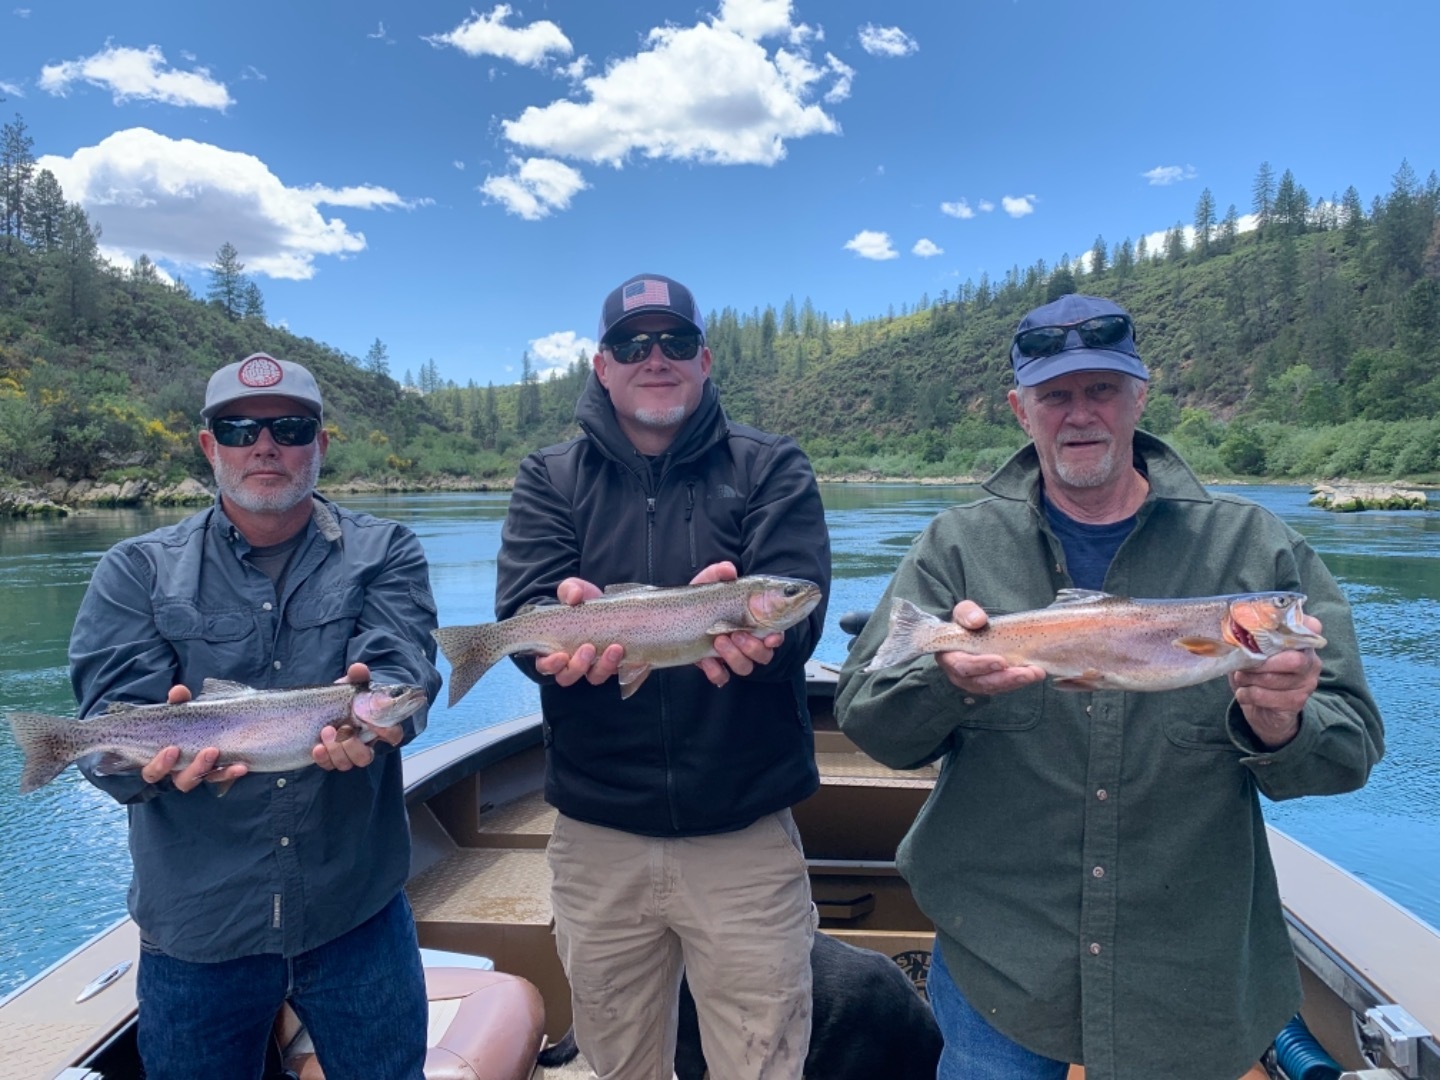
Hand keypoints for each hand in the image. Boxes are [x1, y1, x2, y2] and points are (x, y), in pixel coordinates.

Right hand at [142, 683, 248, 791]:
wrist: (207, 724)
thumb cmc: (183, 722)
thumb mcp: (180, 710)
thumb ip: (178, 702)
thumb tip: (178, 691)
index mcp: (162, 762)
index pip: (153, 772)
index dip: (159, 766)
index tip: (172, 749)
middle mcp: (180, 772)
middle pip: (182, 781)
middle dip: (195, 768)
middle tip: (210, 750)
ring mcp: (200, 774)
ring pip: (205, 780)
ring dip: (216, 771)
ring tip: (225, 754)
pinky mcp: (217, 774)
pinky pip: (223, 777)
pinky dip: (230, 772)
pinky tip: (241, 766)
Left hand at [314, 663, 399, 769]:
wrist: (325, 708)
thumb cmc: (345, 699)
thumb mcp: (350, 687)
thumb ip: (357, 677)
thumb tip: (358, 668)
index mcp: (377, 727)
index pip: (393, 735)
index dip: (386, 733)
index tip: (371, 723)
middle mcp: (364, 744)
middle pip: (365, 757)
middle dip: (351, 745)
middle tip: (340, 728)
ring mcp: (347, 753)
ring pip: (347, 763)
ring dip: (335, 749)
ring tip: (326, 730)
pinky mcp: (331, 759)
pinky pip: (329, 765)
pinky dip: (323, 758)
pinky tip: (316, 747)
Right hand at [534, 578, 625, 687]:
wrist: (610, 603)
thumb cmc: (583, 600)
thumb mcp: (574, 589)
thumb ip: (569, 590)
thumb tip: (574, 597)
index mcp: (554, 648)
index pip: (545, 665)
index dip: (550, 665)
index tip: (561, 655)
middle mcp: (572, 662)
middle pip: (568, 676)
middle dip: (578, 666)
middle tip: (589, 648)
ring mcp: (594, 666)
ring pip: (595, 677)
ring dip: (604, 666)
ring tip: (615, 648)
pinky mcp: (615, 665)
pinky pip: (618, 672)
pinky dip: (623, 665)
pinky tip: (627, 650)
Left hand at [688, 562, 781, 687]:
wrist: (674, 616)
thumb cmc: (701, 599)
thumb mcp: (707, 583)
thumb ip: (718, 573)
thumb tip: (729, 569)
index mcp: (752, 622)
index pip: (775, 634)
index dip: (777, 638)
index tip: (770, 637)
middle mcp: (746, 642)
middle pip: (764, 655)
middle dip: (753, 647)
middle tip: (736, 633)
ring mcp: (731, 656)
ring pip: (746, 667)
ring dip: (735, 656)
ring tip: (718, 640)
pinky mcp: (714, 667)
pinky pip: (722, 677)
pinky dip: (715, 671)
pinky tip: (705, 659)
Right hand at [933, 601, 1044, 695]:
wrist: (972, 632)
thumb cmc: (965, 624)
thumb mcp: (963, 612)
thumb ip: (967, 614)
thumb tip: (978, 620)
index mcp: (950, 658)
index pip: (963, 666)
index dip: (981, 665)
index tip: (1001, 661)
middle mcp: (962, 676)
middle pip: (981, 682)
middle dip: (1005, 678)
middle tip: (1026, 672)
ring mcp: (977, 682)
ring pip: (996, 687)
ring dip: (1017, 682)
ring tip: (1036, 673)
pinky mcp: (991, 684)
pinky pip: (1004, 686)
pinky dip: (1020, 681)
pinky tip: (1035, 673)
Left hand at [1229, 615, 1322, 748]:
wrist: (1265, 711)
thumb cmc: (1257, 675)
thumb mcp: (1254, 653)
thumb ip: (1252, 638)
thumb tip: (1234, 627)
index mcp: (1303, 643)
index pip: (1311, 626)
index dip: (1292, 626)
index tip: (1266, 628)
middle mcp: (1311, 662)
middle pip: (1292, 659)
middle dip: (1261, 663)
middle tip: (1243, 666)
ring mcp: (1307, 684)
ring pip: (1273, 679)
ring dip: (1248, 679)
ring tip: (1241, 679)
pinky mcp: (1296, 703)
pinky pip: (1265, 696)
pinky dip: (1246, 694)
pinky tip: (1244, 693)